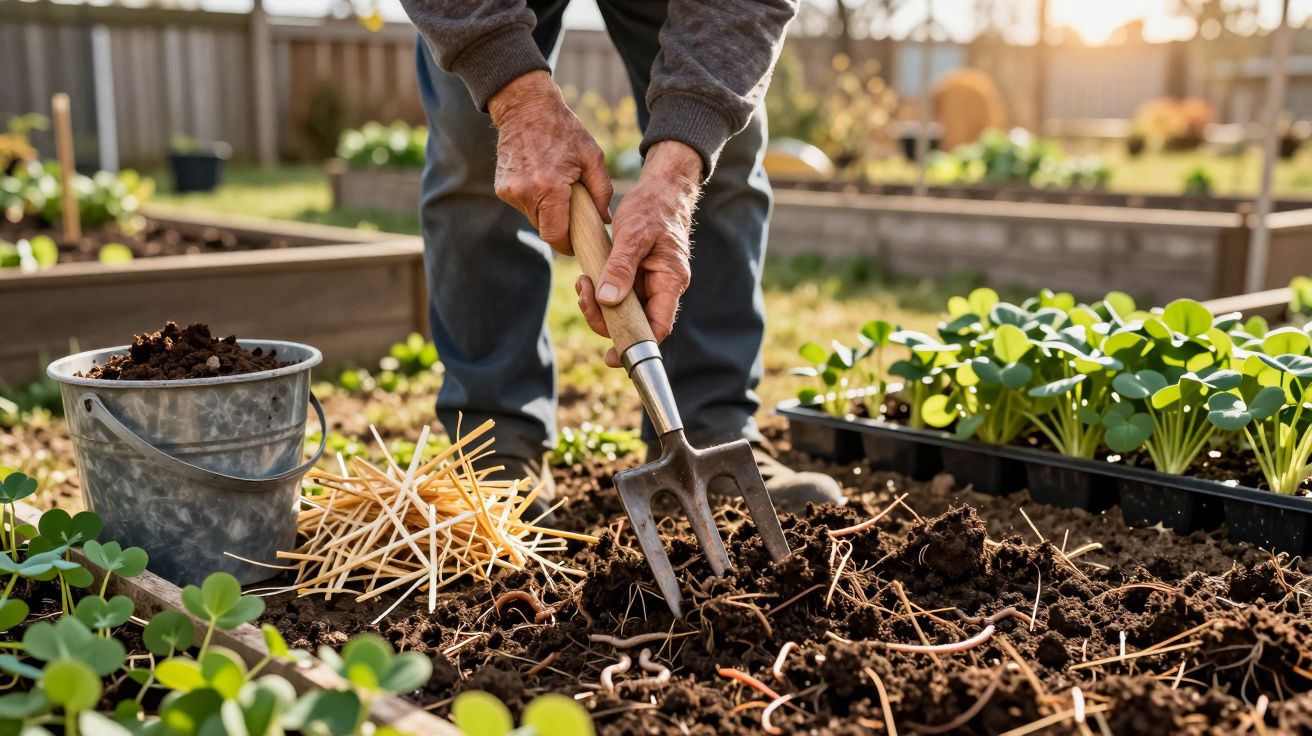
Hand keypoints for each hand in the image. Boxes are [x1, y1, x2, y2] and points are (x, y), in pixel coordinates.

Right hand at [488, 71, 611, 250]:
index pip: (555, 235)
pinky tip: (541, 179)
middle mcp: (524, 193)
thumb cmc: (564, 131)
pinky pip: (523, 205)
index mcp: (548, 188)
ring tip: (556, 187)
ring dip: (547, 211)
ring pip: (533, 218)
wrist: (525, 107)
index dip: (568, 243)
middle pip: (545, 229)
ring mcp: (509, 191)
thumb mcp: (592, 157)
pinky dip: (534, 200)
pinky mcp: (501, 188)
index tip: (578, 241)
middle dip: (560, 225)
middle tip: (572, 209)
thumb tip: (604, 221)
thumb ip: (602, 192)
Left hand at [576, 141, 702, 366]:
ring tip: (583, 283)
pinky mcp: (636, 276)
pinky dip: (600, 293)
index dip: (637, 346)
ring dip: (599, 306)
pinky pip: (618, 296)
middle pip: (636, 323)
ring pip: (624, 311)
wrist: (660, 188)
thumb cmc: (652, 208)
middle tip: (584, 296)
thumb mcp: (633, 234)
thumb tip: (608, 301)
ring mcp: (649, 283)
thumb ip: (621, 268)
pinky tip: (587, 279)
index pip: (658, 326)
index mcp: (670, 281)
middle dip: (606, 319)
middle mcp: (662, 287)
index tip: (612, 357)